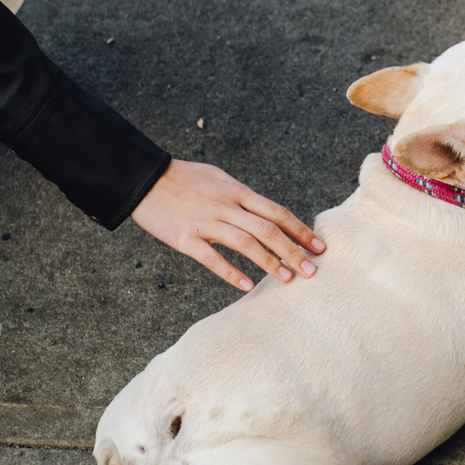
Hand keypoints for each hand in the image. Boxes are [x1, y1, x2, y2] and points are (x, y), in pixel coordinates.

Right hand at [130, 160, 323, 291]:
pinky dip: (231, 272)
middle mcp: (226, 206)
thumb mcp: (219, 179)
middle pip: (267, 229)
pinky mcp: (185, 238)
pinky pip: (212, 258)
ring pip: (245, 243)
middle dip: (293, 250)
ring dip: (269, 262)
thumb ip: (242, 196)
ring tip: (288, 278)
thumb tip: (266, 212)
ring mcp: (206, 222)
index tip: (318, 246)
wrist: (145, 179)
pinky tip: (247, 285)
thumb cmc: (185, 179)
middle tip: (312, 270)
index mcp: (237, 191)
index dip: (300, 230)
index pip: (276, 212)